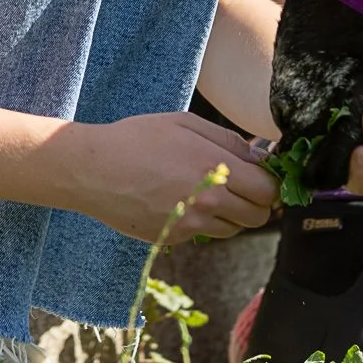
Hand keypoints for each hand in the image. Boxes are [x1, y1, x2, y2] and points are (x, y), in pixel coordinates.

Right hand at [69, 113, 278, 242]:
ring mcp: (189, 225)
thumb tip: (261, 158)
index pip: (268, 191)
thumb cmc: (138, 138)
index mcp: (215, 168)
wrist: (92, 170)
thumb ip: (229, 141)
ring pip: (232, 230)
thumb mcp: (186, 123)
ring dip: (232, 215)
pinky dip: (203, 223)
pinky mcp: (172, 239)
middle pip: (257, 217)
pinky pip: (203, 235)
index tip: (262, 175)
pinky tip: (182, 201)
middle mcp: (207, 202)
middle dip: (257, 203)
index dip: (270, 183)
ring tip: (211, 193)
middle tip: (244, 187)